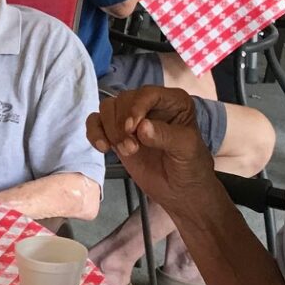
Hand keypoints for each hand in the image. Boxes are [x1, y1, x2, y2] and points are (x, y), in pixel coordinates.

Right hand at [85, 87, 216, 212]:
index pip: (147, 93)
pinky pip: (95, 123)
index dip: (136, 107)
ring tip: (126, 151)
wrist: (180, 191)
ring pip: (107, 108)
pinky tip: (103, 149)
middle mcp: (150, 105)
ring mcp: (130, 119)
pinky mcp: (116, 133)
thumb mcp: (186, 149)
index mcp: (172, 101)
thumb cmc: (190, 166)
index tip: (132, 129)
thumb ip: (166, 136)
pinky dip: (94, 133)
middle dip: (121, 124)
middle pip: (123, 99)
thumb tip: (141, 127)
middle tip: (131, 148)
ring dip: (110, 130)